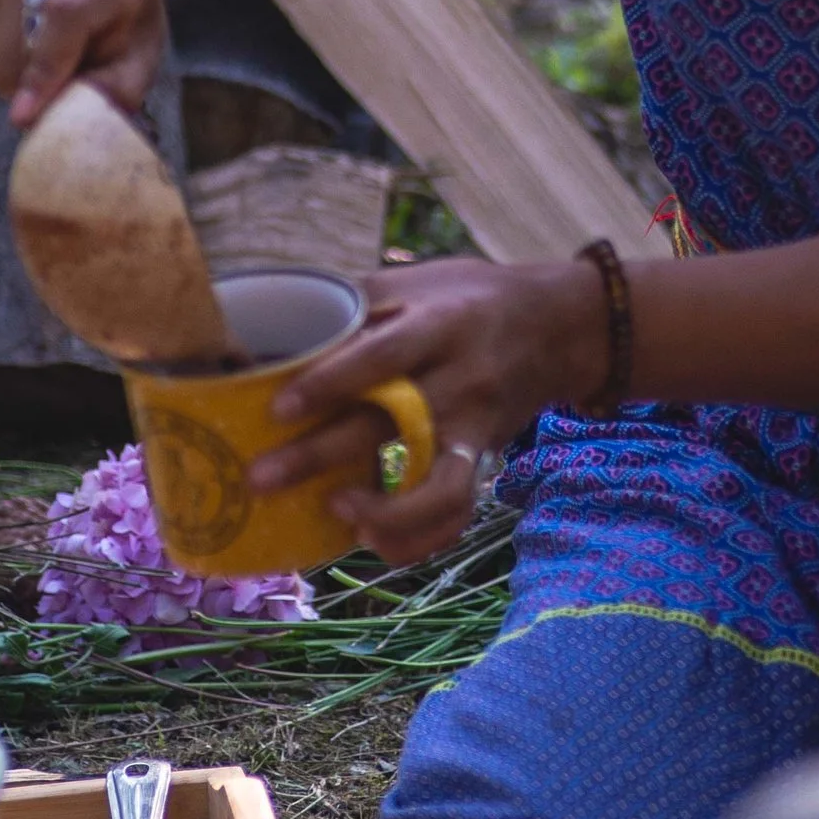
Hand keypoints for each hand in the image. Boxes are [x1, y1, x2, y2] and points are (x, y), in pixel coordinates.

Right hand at [0, 0, 165, 124]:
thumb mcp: (141, 46)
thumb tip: (70, 122)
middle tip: (65, 86)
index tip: (25, 116)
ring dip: (17, 74)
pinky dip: (1, 62)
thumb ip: (117, 85)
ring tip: (56, 60)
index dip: (45, 69)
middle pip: (21, 37)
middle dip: (33, 83)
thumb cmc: (124, 12)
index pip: (67, 13)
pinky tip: (31, 47)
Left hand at [247, 248, 613, 567]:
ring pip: (438, 488)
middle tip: (261, 480)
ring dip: (384, 513)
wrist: (558, 324)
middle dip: (321, 457)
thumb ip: (356, 303)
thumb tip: (275, 325)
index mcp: (438, 325)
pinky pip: (456, 511)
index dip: (330, 383)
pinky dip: (416, 537)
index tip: (277, 409)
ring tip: (334, 514)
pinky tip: (370, 538)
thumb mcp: (418, 281)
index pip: (380, 356)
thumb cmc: (470, 297)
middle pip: (389, 425)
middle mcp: (459, 379)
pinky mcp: (484, 458)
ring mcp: (475, 426)